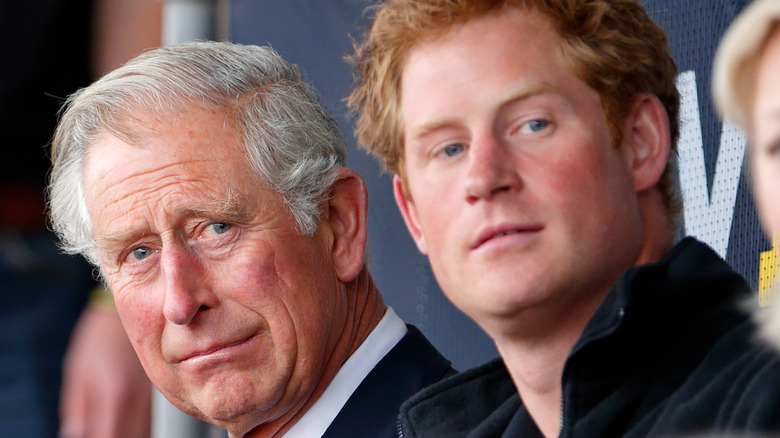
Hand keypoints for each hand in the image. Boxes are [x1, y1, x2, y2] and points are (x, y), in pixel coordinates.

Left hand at [59, 302, 151, 437]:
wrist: (135, 307)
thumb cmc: (101, 337)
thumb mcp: (78, 371)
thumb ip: (76, 408)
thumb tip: (73, 434)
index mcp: (113, 396)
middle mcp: (137, 400)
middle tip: (101, 432)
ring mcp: (151, 396)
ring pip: (143, 432)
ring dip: (129, 435)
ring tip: (112, 429)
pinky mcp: (159, 392)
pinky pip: (150, 420)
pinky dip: (139, 428)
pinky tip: (128, 424)